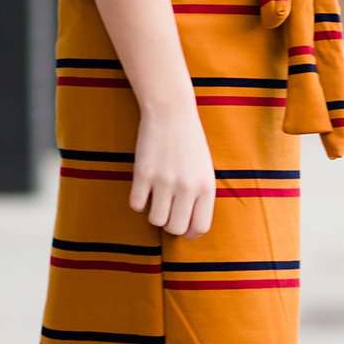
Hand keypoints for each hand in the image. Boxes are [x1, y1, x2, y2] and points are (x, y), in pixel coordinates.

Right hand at [130, 103, 215, 237]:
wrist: (171, 111)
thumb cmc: (190, 141)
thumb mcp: (204, 168)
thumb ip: (200, 195)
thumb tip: (189, 226)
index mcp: (206, 186)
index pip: (200, 227)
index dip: (189, 232)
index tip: (182, 226)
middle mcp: (187, 187)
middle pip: (175, 228)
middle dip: (170, 225)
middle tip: (167, 212)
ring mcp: (164, 181)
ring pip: (155, 220)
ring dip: (154, 214)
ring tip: (156, 199)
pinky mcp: (143, 174)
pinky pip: (137, 205)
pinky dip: (138, 201)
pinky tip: (143, 188)